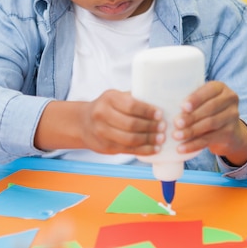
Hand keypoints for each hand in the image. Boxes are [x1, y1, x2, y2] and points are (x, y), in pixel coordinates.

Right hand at [35, 90, 164, 154]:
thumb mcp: (116, 97)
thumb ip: (133, 98)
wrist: (83, 123)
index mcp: (108, 99)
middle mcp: (102, 115)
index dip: (147, 111)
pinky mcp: (105, 147)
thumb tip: (160, 99)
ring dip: (148, 140)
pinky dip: (144, 150)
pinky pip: (128, 150)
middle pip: (131, 124)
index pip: (131, 105)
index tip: (160, 114)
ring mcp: (102, 133)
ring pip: (130, 139)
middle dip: (150, 127)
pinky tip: (154, 148)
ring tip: (161, 139)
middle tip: (163, 127)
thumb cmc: (106, 107)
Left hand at [173, 81, 246, 165]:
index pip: (209, 90)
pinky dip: (193, 145)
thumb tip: (166, 105)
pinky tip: (181, 148)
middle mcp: (230, 100)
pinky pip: (209, 139)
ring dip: (191, 131)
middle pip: (210, 108)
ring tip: (176, 135)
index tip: (182, 107)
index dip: (196, 98)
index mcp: (221, 88)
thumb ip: (190, 100)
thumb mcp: (203, 101)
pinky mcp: (230, 133)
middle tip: (176, 123)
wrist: (229, 132)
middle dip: (191, 116)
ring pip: (210, 124)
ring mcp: (232, 117)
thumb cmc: (207, 112)